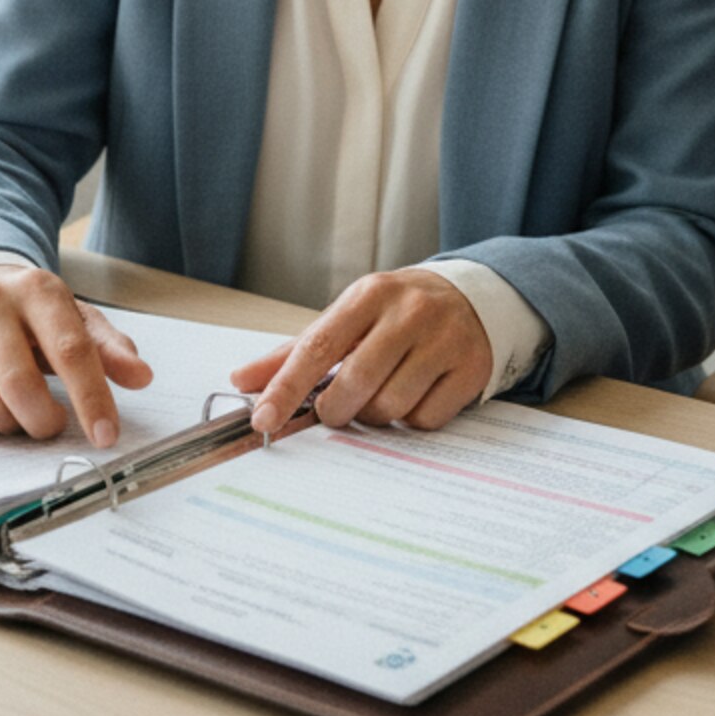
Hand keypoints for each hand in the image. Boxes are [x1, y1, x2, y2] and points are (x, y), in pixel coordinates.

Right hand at [0, 264, 152, 446]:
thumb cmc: (28, 312)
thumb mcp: (73, 318)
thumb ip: (108, 348)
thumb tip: (142, 377)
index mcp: (38, 289)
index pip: (71, 351)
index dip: (91, 398)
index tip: (106, 434)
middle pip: (20, 384)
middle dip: (43, 420)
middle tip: (52, 425)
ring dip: (11, 425)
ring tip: (22, 414)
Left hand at [231, 269, 492, 437]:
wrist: (473, 296)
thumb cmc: (397, 312)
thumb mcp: (349, 317)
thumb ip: (296, 350)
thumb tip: (241, 380)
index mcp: (370, 295)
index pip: (318, 346)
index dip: (286, 387)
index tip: (263, 419)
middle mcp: (409, 313)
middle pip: (355, 383)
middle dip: (336, 410)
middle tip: (336, 410)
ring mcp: (444, 340)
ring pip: (391, 407)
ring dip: (375, 415)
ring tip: (381, 394)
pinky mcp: (470, 368)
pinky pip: (425, 419)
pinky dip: (411, 420)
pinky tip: (415, 394)